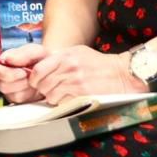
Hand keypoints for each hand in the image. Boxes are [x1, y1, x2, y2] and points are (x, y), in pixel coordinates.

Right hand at [0, 43, 50, 103]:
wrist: (50, 69)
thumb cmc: (40, 59)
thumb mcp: (34, 51)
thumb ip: (22, 54)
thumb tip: (8, 59)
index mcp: (2, 63)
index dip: (7, 73)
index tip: (22, 71)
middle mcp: (3, 78)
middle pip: (3, 86)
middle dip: (20, 82)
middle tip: (30, 75)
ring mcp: (10, 90)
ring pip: (13, 95)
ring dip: (26, 88)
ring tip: (32, 80)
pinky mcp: (18, 100)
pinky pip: (22, 102)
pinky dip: (31, 95)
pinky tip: (34, 87)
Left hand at [28, 46, 144, 105]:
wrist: (121, 74)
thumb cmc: (98, 63)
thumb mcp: (77, 52)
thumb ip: (58, 58)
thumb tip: (40, 64)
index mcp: (65, 57)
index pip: (38, 70)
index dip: (34, 78)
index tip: (36, 81)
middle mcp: (68, 69)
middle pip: (42, 85)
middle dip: (43, 89)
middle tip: (49, 89)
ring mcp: (75, 83)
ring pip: (50, 95)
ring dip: (53, 97)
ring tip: (61, 93)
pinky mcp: (82, 95)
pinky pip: (62, 103)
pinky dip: (62, 103)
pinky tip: (70, 98)